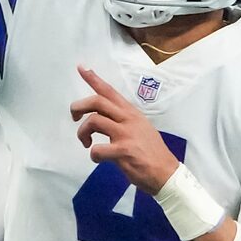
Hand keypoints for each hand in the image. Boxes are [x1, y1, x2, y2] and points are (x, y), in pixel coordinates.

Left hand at [71, 66, 180, 191]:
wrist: (166, 173)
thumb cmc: (151, 152)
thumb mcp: (141, 128)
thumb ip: (123, 120)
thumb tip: (104, 117)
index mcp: (131, 113)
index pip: (110, 91)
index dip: (93, 79)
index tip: (80, 67)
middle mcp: (128, 119)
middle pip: (97, 101)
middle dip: (79, 106)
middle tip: (74, 117)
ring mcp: (126, 134)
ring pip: (93, 121)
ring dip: (82, 132)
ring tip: (85, 142)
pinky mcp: (124, 150)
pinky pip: (97, 149)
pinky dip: (93, 154)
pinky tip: (98, 159)